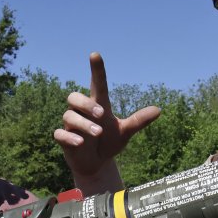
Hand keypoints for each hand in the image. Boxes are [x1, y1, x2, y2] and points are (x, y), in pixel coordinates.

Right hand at [54, 52, 159, 193]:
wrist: (96, 163)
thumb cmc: (109, 142)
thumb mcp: (125, 132)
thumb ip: (138, 121)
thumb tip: (158, 109)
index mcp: (97, 106)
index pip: (97, 84)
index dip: (96, 70)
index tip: (95, 54)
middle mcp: (82, 112)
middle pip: (74, 97)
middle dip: (86, 104)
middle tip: (102, 113)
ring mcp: (71, 126)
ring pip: (69, 116)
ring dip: (83, 124)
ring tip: (98, 133)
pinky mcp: (64, 139)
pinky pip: (59, 134)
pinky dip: (69, 137)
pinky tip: (80, 143)